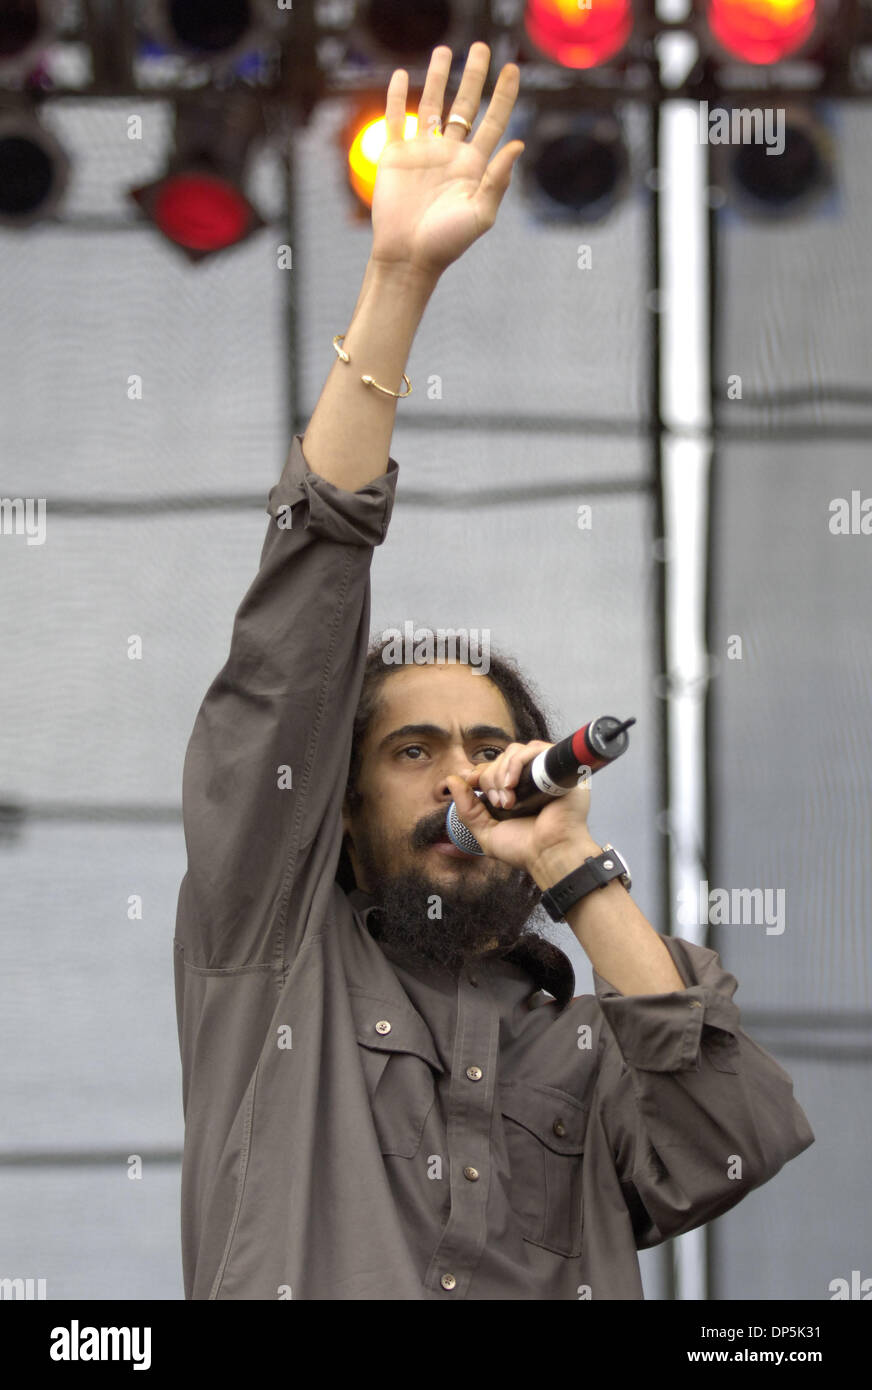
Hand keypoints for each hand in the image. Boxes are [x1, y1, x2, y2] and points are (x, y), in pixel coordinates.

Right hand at [370, 42, 523, 278]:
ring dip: (437, 77)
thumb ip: (498, 180)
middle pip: (465, 105)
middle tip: (482, 48)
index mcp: (474, 166)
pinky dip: (395, 96)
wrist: (408, 257)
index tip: (513, 68)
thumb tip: (518, 144)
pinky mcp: (395, 156)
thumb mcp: (480, 214)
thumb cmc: (447, 243)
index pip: (494, 121)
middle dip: (474, 76)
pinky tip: (399, 75)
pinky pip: (396, 119)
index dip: (504, 95)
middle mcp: (450, 154)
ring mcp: (422, 153)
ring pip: (431, 105)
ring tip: (444, 51)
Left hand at [445, 742, 599, 880]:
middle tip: (499, 804)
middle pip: (501, 759)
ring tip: (507, 799)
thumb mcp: (486, 832)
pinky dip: (517, 762)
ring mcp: (544, 772)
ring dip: (503, 772)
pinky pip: (534, 749)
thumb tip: (450, 780)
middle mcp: (529, 780)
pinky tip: (512, 784)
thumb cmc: (524, 849)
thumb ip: (466, 808)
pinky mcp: (559, 767)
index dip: (479, 773)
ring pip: (515, 751)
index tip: (471, 784)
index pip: (492, 767)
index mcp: (515, 793)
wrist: (550, 854)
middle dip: (490, 779)